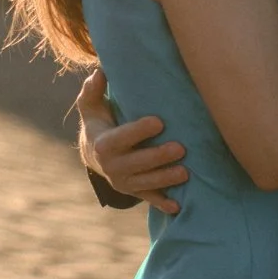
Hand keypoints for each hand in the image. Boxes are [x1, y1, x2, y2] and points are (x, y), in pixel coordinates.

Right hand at [75, 68, 187, 215]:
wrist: (94, 155)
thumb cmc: (99, 123)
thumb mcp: (91, 107)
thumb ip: (93, 90)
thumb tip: (100, 72)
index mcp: (103, 144)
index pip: (121, 138)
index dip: (139, 131)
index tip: (159, 121)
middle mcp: (112, 167)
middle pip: (137, 164)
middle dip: (158, 158)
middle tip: (181, 148)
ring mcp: (123, 182)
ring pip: (145, 183)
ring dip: (165, 180)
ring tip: (186, 173)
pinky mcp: (133, 192)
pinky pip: (148, 199)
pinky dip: (162, 204)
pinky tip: (177, 206)